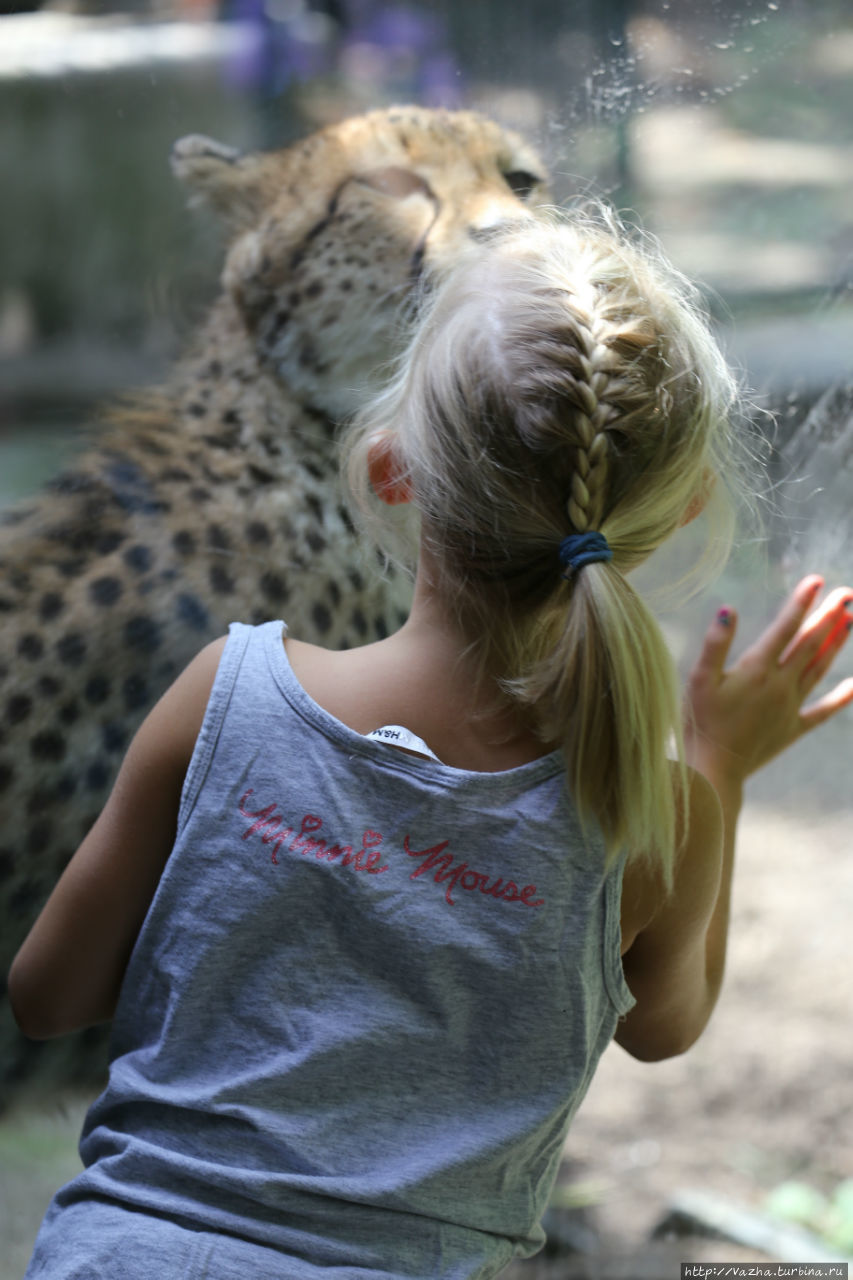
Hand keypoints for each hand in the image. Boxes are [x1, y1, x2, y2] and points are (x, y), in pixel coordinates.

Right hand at [684, 574, 852, 786]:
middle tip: (846, 594)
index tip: (817, 580)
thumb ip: (715, 644)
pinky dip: (841, 697)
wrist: (714, 770)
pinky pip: (822, 710)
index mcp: (756, 670)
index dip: (801, 602)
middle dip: (829, 616)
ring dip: (836, 644)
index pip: (785, 627)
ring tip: (851, 621)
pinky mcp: (792, 728)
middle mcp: (780, 685)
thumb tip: (728, 609)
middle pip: (810, 644)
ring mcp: (790, 707)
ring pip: (819, 669)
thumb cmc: (700, 723)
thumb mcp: (698, 680)